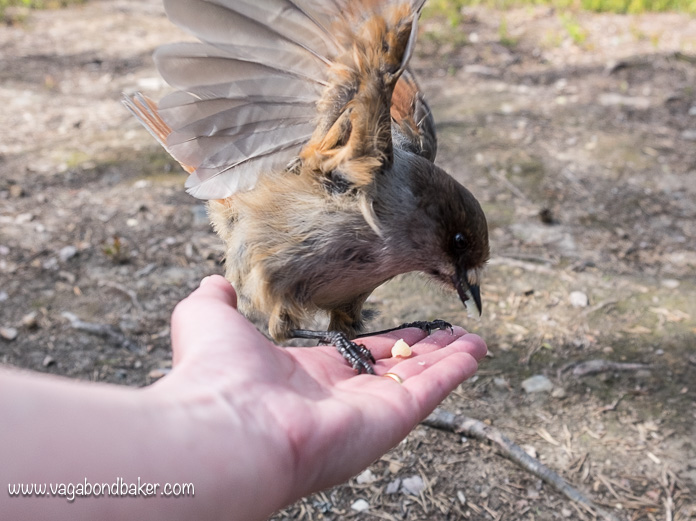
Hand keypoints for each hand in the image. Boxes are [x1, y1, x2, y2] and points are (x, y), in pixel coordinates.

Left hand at [150, 275, 486, 505]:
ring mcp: (369, 409)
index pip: (361, 357)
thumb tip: (214, 283)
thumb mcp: (207, 320)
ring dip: (449, 359)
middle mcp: (343, 396)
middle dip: (428, 352)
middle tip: (454, 335)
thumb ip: (215, 300)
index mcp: (309, 376)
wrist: (228, 424)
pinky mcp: (390, 418)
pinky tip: (474, 352)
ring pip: (420, 379)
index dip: (389, 343)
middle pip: (398, 370)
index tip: (411, 330)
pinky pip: (431, 391)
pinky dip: (455, 371)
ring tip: (475, 341)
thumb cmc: (215, 375)